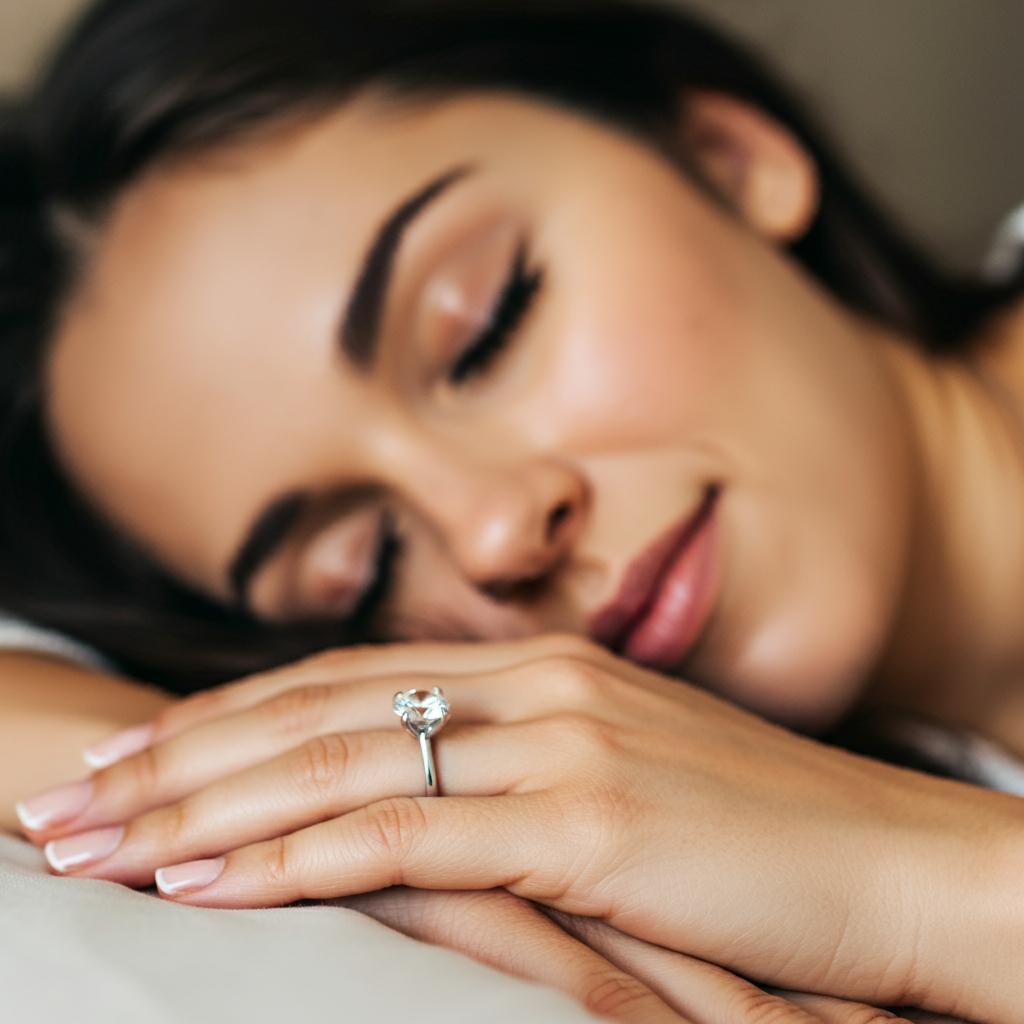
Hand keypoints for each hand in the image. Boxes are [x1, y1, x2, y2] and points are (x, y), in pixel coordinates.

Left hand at [16, 635, 1015, 1014]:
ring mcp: (559, 744)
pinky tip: (203, 879)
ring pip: (338, 764)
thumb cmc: (760, 834)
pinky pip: (405, 833)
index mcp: (540, 667)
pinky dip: (292, 856)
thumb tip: (437, 794)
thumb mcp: (626, 779)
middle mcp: (535, 685)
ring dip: (201, 807)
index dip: (232, 714)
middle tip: (70, 797)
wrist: (891, 859)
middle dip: (179, 758)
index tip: (140, 752)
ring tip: (93, 840)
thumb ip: (525, 768)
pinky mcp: (586, 820)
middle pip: (317, 712)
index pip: (347, 680)